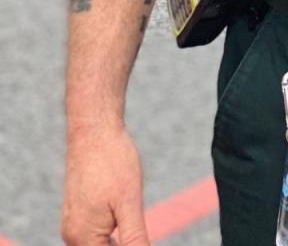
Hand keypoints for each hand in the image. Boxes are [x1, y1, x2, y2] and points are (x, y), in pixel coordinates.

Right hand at [61, 121, 147, 245]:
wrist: (94, 130)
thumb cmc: (112, 161)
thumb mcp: (129, 202)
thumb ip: (134, 238)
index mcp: (83, 238)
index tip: (139, 232)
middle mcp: (72, 235)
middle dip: (124, 243)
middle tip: (134, 215)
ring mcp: (73, 223)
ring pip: (101, 243)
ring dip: (119, 239)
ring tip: (129, 210)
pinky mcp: (78, 212)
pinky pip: (96, 231)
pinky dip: (112, 230)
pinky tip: (125, 212)